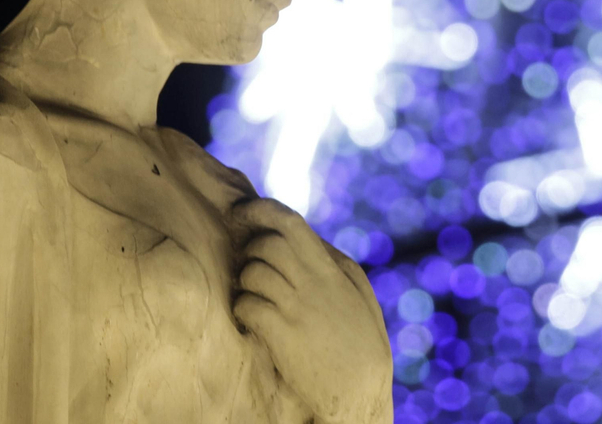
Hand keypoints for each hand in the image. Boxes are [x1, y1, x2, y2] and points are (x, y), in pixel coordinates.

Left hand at [229, 198, 392, 423]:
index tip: (240, 212)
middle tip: (248, 264)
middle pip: (266, 244)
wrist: (360, 391)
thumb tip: (306, 239)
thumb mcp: (358, 293)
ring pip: (252, 273)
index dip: (260, 210)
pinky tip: (250, 321)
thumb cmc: (361, 342)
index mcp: (332, 269)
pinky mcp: (281, 335)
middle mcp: (313, 283)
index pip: (290, 223)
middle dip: (249, 250)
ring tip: (253, 297)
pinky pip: (246, 306)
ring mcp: (296, 308)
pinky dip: (242, 310)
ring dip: (244, 282)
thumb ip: (333, 263)